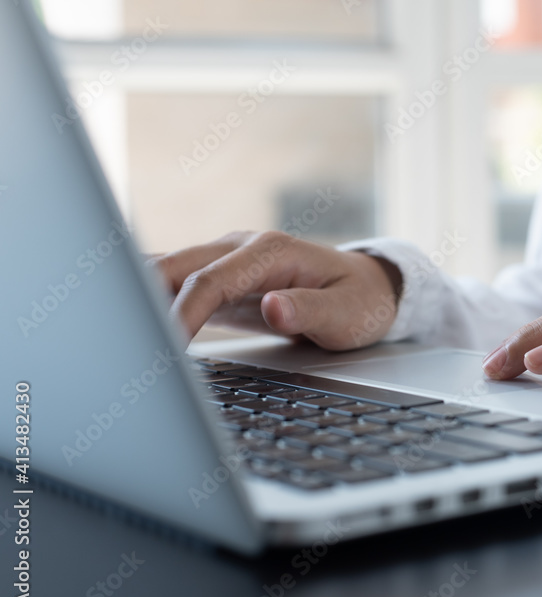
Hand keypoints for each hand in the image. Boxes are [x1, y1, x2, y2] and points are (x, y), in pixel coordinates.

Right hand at [148, 231, 401, 348]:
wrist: (369, 288)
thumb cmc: (360, 302)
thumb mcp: (347, 314)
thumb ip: (311, 311)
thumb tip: (273, 306)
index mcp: (271, 252)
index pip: (210, 281)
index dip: (182, 314)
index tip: (167, 349)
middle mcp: (243, 247)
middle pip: (175, 267)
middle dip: (144, 301)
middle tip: (126, 345)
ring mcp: (228, 258)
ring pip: (168, 269)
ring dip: (140, 296)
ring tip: (117, 333)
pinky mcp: (221, 276)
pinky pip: (177, 282)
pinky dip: (151, 298)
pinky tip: (130, 322)